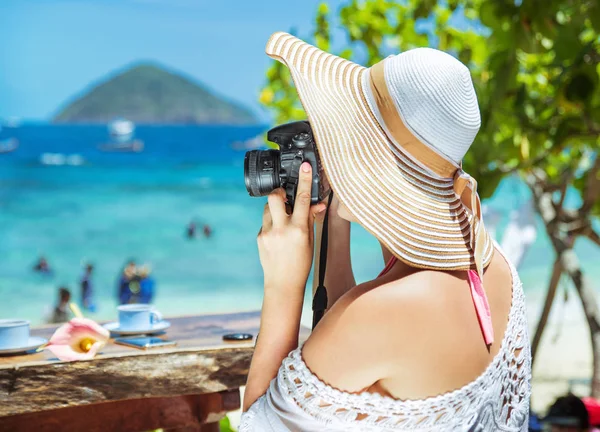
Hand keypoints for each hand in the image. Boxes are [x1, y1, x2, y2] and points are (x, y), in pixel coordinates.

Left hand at [258, 162, 326, 296]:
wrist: (283, 283)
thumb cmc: (300, 263)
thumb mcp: (310, 240)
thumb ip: (310, 219)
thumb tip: (317, 204)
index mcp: (299, 230)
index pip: (303, 199)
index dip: (304, 180)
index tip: (304, 167)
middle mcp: (282, 229)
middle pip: (275, 197)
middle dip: (279, 191)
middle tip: (285, 196)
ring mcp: (268, 233)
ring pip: (268, 208)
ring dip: (276, 208)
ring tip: (284, 220)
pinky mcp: (260, 237)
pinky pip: (265, 222)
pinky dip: (272, 223)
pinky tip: (278, 236)